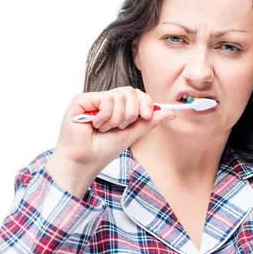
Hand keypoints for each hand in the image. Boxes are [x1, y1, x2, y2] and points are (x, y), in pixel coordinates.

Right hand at [46, 86, 175, 197]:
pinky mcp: (81, 100)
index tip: (146, 116)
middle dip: (131, 113)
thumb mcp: (132, 134)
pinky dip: (106, 116)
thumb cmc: (104, 150)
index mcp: (117, 107)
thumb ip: (149, 121)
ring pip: (119, 96)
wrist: (85, 161)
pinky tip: (96, 125)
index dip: (145, 103)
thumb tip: (170, 112)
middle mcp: (105, 100)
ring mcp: (93, 99)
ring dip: (117, 118)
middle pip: (130, 91)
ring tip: (105, 129)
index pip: (136, 94)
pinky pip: (106, 99)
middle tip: (121, 127)